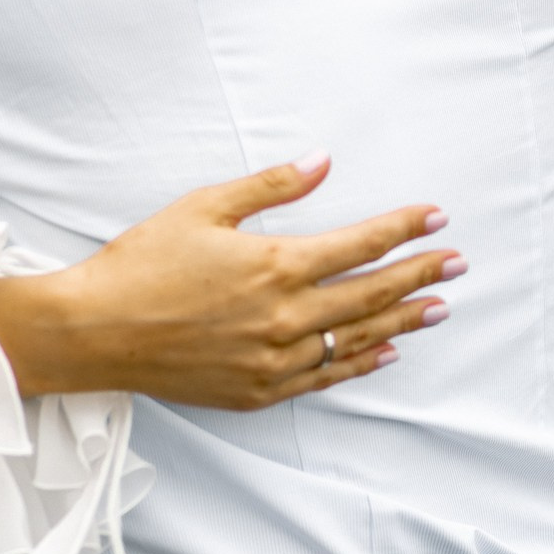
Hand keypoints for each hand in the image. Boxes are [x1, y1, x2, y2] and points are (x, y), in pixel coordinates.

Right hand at [0, 155, 461, 410]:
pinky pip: (325, 377)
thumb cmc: (142, 264)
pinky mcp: (258, 390)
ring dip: (402, 320)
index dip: (403, 229)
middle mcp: (285, 316)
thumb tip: (322, 163)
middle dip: (420, 274)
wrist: (96, 331)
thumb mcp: (203, 208)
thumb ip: (270, 187)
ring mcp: (275, 359)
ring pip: (356, 337)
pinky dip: (359, 361)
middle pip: (371, 292)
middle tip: (456, 264)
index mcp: (275, 264)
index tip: (435, 218)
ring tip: (437, 308)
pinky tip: (383, 350)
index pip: (360, 244)